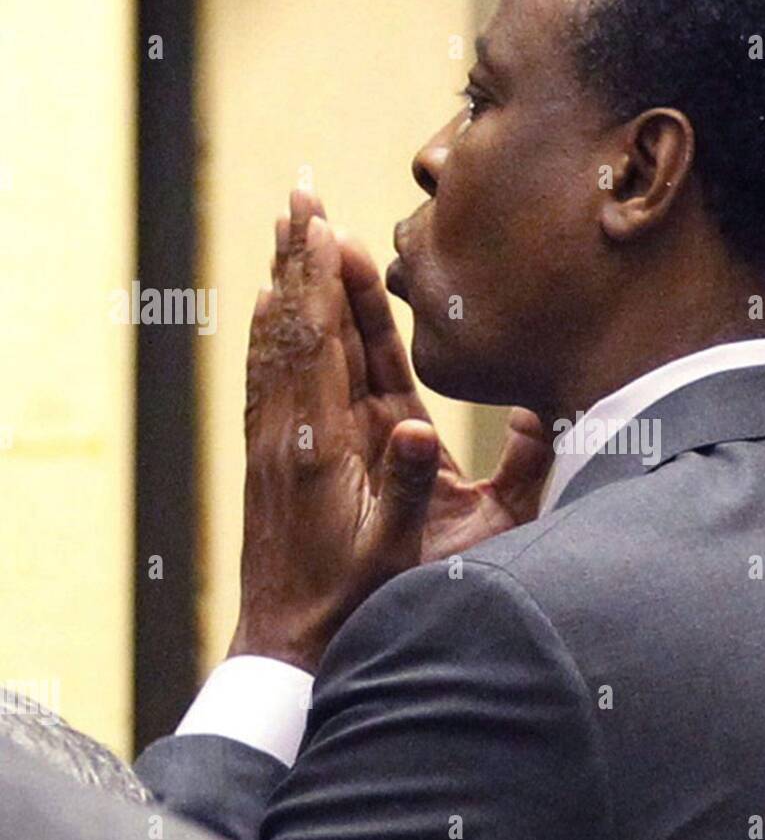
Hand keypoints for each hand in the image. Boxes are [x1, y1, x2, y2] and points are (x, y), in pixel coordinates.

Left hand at [229, 191, 552, 671]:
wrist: (286, 646)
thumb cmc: (353, 603)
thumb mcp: (400, 553)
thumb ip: (411, 488)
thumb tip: (420, 427)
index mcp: (325, 445)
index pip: (323, 343)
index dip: (323, 279)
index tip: (324, 221)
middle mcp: (291, 432)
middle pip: (294, 325)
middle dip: (297, 257)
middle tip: (297, 193)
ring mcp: (276, 441)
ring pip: (277, 344)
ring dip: (282, 282)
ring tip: (287, 230)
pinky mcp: (272, 456)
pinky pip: (268, 376)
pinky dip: (272, 330)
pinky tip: (271, 310)